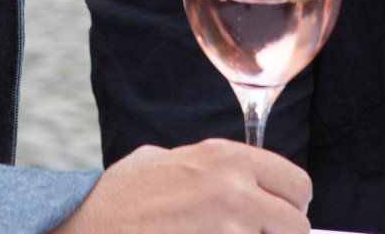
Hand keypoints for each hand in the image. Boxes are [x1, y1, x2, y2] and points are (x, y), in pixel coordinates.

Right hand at [54, 140, 311, 233]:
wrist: (88, 226)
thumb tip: (234, 177)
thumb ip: (205, 165)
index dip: (292, 205)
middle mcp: (234, 189)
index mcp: (225, 158)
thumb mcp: (163, 159)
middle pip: (297, 224)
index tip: (280, 216)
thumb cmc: (119, 198)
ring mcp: (228, 229)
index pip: (296, 183)